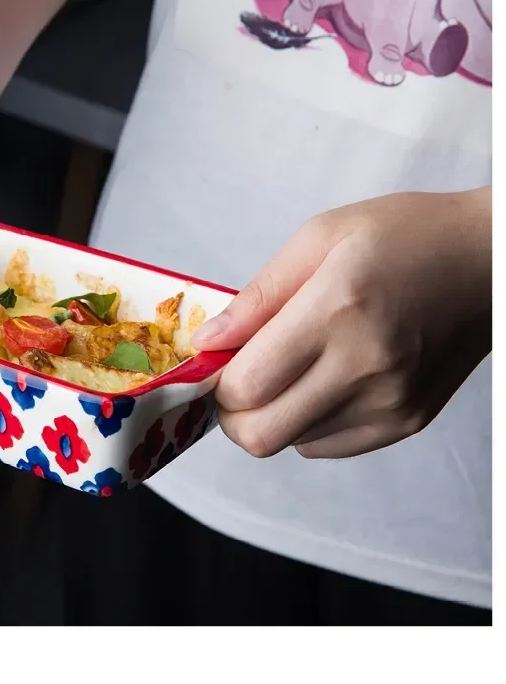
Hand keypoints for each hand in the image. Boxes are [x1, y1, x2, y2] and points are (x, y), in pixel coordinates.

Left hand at [191, 188, 490, 458]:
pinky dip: (306, 422)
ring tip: (291, 367)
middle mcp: (366, 366)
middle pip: (260, 434)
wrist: (491, 262)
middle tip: (239, 376)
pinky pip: (325, 446)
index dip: (216, 379)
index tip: (218, 358)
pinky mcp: (407, 422)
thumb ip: (257, 296)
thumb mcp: (320, 238)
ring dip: (272, 413)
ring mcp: (390, 402)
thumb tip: (207, 343)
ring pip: (289, 442)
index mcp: (337, 310)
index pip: (246, 385)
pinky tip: (322, 380)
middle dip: (232, 412)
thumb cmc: (404, 237)